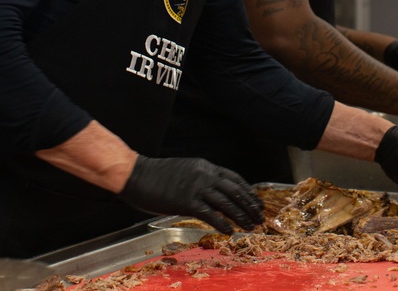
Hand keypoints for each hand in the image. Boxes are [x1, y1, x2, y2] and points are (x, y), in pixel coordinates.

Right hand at [118, 156, 262, 233]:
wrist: (137, 175)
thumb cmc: (158, 175)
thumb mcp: (186, 169)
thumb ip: (202, 177)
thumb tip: (215, 189)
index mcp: (206, 166)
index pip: (235, 179)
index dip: (249, 192)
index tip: (257, 202)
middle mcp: (205, 175)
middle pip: (236, 191)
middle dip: (250, 205)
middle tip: (260, 217)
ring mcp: (196, 188)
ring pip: (227, 203)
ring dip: (241, 216)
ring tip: (250, 226)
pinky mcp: (186, 202)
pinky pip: (210, 214)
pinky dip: (222, 223)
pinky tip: (229, 231)